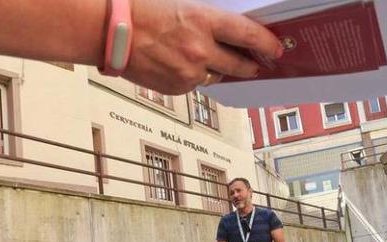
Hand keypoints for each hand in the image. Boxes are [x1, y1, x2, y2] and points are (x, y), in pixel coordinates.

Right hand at [125, 0, 283, 93]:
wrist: (110, 32)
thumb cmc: (141, 11)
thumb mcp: (182, 5)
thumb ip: (208, 21)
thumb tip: (228, 32)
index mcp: (204, 21)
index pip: (248, 35)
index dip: (267, 44)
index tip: (276, 48)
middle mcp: (201, 50)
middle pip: (240, 65)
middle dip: (250, 66)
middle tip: (255, 65)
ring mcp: (189, 72)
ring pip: (216, 76)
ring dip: (217, 69)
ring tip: (204, 58)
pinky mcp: (177, 88)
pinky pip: (195, 84)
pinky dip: (192, 76)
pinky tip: (178, 63)